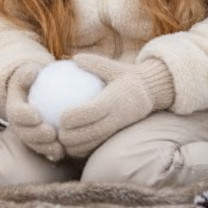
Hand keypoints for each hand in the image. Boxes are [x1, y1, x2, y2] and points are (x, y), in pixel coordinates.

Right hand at [4, 65, 64, 161]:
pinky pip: (48, 152)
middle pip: (25, 134)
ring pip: (36, 146)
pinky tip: (68, 151)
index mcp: (15, 109)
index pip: (17, 114)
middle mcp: (19, 126)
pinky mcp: (41, 146)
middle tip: (51, 134)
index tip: (37, 116)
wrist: (41, 95)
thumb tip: (32, 71)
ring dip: (46, 148)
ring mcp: (29, 138)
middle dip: (36, 136)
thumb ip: (28, 73)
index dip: (25, 116)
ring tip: (60, 147)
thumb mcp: (29, 73)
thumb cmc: (36, 81)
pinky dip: (56, 154)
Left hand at [57, 58, 174, 157]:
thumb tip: (74, 58)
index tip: (60, 117)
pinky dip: (86, 149)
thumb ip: (95, 63)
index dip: (75, 117)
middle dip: (72, 137)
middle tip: (57, 134)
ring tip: (62, 144)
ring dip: (77, 147)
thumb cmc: (126, 77)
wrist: (150, 93)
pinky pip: (100, 146)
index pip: (93, 111)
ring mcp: (118, 128)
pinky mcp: (117, 134)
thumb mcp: (114, 67)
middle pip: (92, 133)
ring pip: (95, 143)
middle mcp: (116, 117)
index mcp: (114, 100)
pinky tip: (72, 147)